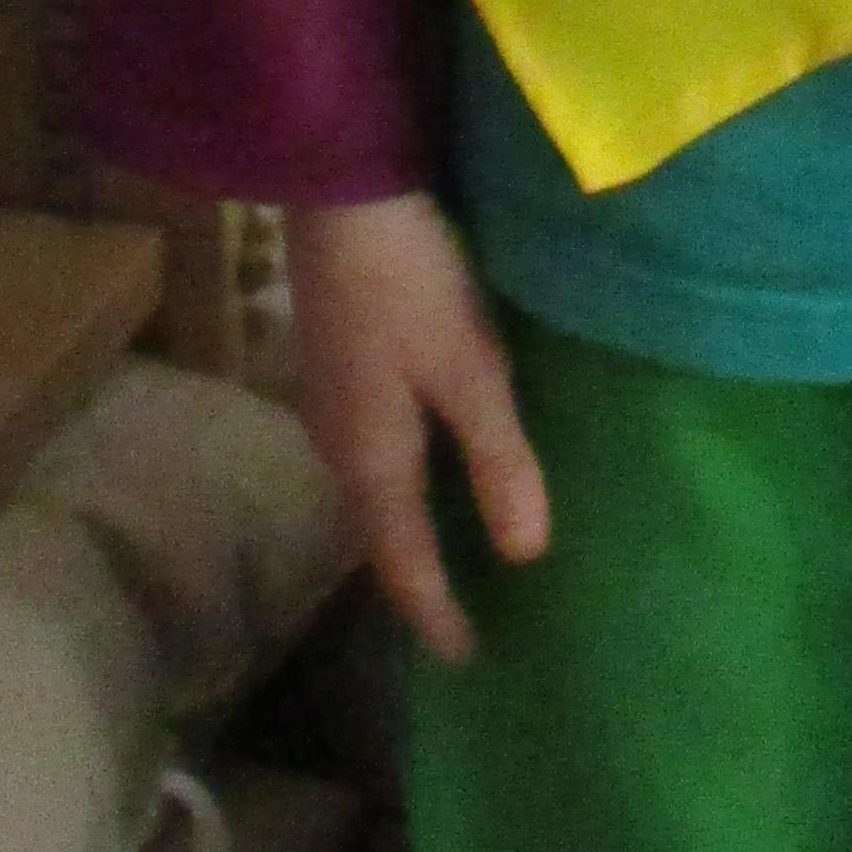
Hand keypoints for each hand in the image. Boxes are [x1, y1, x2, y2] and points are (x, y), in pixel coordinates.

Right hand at [285, 190, 550, 663]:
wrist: (339, 193)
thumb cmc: (411, 282)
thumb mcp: (470, 369)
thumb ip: (498, 460)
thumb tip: (525, 555)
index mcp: (372, 459)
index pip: (403, 563)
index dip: (435, 612)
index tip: (464, 658)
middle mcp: (337, 444)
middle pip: (379, 531)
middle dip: (420, 575)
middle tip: (466, 612)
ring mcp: (327, 402)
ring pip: (372, 488)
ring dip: (410, 524)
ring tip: (455, 547)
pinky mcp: (332, 363)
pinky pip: (370, 448)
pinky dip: (403, 477)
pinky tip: (431, 459)